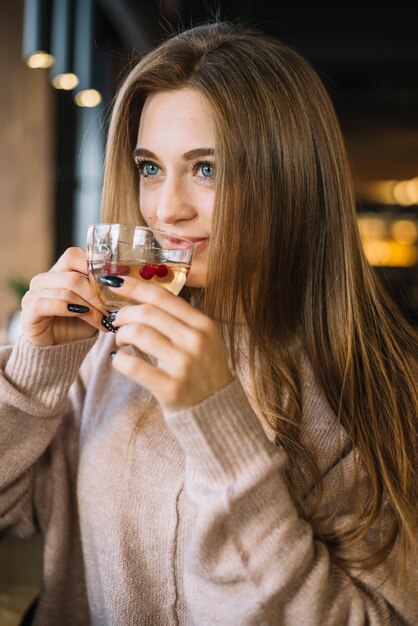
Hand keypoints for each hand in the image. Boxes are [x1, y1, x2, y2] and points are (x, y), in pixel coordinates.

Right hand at [21, 247, 108, 346]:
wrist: (58, 350)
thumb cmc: (77, 325)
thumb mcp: (94, 306)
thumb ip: (102, 292)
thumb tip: (122, 282)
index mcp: (59, 272)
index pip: (74, 256)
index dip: (95, 265)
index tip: (116, 279)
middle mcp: (44, 279)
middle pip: (74, 276)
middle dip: (97, 293)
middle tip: (111, 308)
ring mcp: (34, 293)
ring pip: (66, 292)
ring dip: (89, 307)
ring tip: (103, 319)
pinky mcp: (29, 310)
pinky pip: (48, 304)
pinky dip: (69, 309)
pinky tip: (83, 315)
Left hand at [107, 277, 233, 411]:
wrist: (218, 412)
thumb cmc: (205, 372)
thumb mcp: (204, 340)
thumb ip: (180, 320)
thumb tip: (141, 300)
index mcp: (203, 324)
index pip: (163, 297)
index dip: (135, 287)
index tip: (116, 282)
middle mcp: (195, 341)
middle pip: (147, 312)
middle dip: (124, 313)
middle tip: (116, 320)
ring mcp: (184, 364)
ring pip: (139, 334)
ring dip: (121, 334)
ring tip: (121, 341)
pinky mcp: (171, 388)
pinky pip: (134, 366)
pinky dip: (119, 360)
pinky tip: (119, 360)